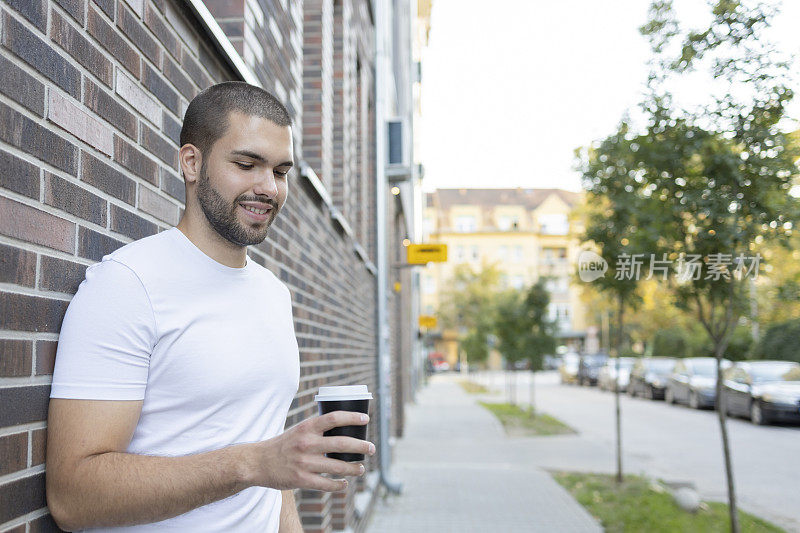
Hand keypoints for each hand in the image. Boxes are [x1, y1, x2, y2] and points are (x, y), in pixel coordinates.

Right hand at [246, 411, 374, 491]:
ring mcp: (304, 463)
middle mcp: (307, 443)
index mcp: (306, 427)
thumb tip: (342, 428)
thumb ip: (316, 429)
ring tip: (361, 468)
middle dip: (361, 447)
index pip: (334, 418)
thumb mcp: (298, 430)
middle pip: (342, 444)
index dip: (352, 417)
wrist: (258, 462)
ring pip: (338, 467)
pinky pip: (326, 484)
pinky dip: (339, 485)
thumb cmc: (282, 445)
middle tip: (371, 449)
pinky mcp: (301, 480)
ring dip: (354, 468)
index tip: (366, 419)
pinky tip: (344, 483)